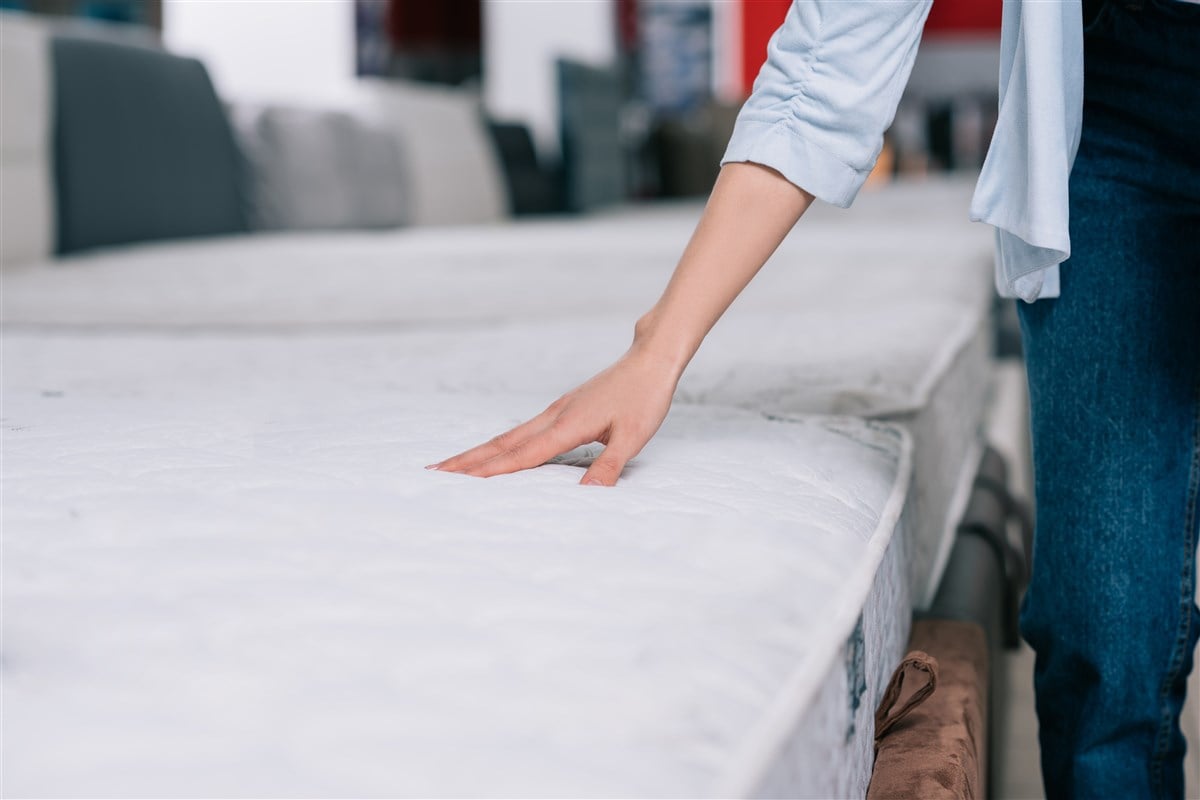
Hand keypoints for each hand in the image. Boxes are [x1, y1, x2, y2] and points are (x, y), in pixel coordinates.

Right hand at [426, 344, 680, 485]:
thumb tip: (587, 495)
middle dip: (467, 461)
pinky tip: (495, 452)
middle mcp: (553, 417)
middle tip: (433, 474)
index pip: (521, 455)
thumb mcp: (633, 437)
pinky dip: (500, 445)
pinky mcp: (561, 409)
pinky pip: (522, 432)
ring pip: (508, 436)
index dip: (489, 471)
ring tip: (452, 466)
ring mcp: (554, 411)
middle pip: (501, 444)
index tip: (458, 481)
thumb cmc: (644, 398)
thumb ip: (608, 467)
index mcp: (567, 426)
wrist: (650, 360)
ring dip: (478, 452)